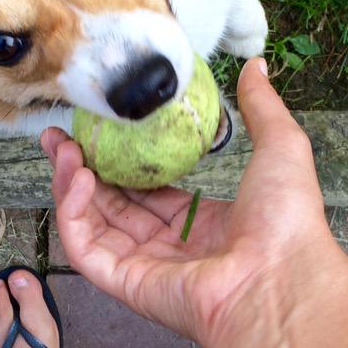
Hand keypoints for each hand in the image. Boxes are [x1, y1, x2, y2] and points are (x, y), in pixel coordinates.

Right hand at [42, 58, 342, 347]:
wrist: (282, 278)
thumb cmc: (287, 221)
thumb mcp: (279, 146)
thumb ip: (262, 106)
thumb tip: (258, 64)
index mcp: (203, 225)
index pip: (150, 192)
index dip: (122, 161)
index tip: (101, 129)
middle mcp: (171, 249)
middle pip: (112, 206)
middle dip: (82, 170)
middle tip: (60, 135)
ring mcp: (145, 268)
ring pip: (92, 224)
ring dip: (70, 184)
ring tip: (62, 147)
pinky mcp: (126, 283)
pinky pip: (85, 247)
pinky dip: (72, 212)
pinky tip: (75, 176)